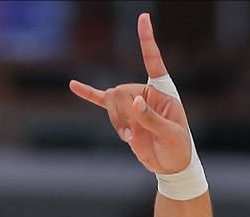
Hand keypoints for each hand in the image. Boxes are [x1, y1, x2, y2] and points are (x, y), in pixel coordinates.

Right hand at [69, 14, 192, 175]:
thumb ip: (151, 118)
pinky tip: (73, 85)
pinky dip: (88, 94)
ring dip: (116, 123)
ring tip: (130, 139)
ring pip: (110, 104)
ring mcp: (131, 105)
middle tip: (134, 134)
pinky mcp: (122, 118)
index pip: (152, 60)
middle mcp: (144, 93)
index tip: (143, 17)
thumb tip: (134, 103)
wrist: (170, 166)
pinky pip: (101, 102)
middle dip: (121, 114)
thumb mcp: (170, 134)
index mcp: (160, 91)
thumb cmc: (177, 147)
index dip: (147, 40)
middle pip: (120, 91)